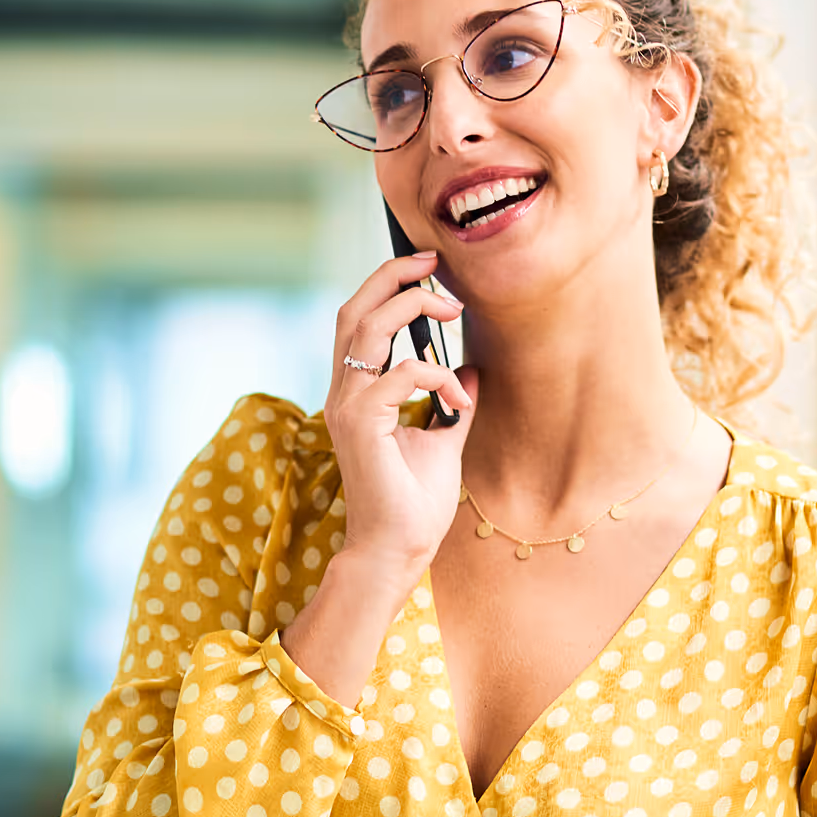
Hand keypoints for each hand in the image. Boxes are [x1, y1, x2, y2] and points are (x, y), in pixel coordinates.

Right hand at [322, 252, 477, 591]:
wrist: (398, 550)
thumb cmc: (414, 503)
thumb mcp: (443, 440)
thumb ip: (453, 402)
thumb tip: (473, 369)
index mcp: (356, 393)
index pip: (359, 320)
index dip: (388, 286)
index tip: (429, 271)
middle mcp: (344, 394)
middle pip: (353, 310)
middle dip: (392, 277)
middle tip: (434, 265)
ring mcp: (347, 408)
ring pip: (367, 329)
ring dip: (411, 309)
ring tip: (451, 311)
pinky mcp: (361, 425)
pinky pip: (398, 375)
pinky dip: (435, 375)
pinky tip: (458, 398)